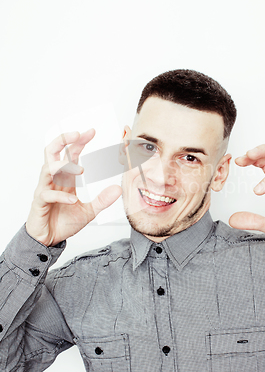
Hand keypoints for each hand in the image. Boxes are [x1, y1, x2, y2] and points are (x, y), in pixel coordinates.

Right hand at [26, 129, 121, 245]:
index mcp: (65, 178)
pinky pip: (47, 194)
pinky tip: (72, 200)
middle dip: (63, 140)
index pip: (70, 153)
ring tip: (80, 169)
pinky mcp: (39, 203)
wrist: (48, 239)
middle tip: (78, 134)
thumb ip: (102, 200)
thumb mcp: (89, 212)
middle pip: (52, 152)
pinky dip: (60, 196)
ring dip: (63, 166)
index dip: (79, 141)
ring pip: (47, 169)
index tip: (91, 132)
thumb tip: (118, 189)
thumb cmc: (63, 222)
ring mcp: (45, 189)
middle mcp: (54, 180)